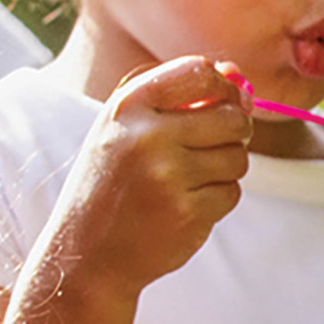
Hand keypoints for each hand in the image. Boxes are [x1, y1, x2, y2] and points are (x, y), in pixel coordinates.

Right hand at [43, 55, 251, 297]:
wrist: (85, 252)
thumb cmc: (110, 183)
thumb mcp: (125, 130)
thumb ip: (176, 99)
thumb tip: (237, 74)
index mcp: (127, 106)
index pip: (200, 71)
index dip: (222, 87)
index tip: (218, 104)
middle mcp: (146, 134)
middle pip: (232, 117)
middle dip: (231, 134)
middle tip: (202, 152)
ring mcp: (167, 174)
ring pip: (238, 157)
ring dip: (223, 170)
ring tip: (184, 183)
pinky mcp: (187, 211)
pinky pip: (231, 192)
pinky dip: (216, 200)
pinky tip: (182, 207)